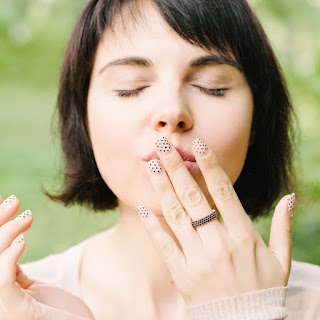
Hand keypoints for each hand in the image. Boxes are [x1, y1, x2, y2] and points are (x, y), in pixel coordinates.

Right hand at [0, 195, 93, 319]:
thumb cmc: (58, 312)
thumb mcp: (30, 286)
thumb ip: (12, 266)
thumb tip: (11, 234)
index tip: (1, 200)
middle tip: (13, 201)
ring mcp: (1, 309)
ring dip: (5, 234)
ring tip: (28, 216)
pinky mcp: (15, 313)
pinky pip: (1, 282)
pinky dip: (8, 258)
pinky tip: (22, 240)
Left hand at [137, 137, 292, 305]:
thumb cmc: (264, 292)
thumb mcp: (281, 260)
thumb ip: (283, 227)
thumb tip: (289, 197)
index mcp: (244, 236)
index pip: (224, 191)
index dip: (210, 165)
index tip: (198, 145)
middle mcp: (219, 244)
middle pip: (194, 198)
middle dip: (177, 169)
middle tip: (163, 146)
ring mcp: (199, 260)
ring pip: (176, 216)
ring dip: (162, 189)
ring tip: (151, 166)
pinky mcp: (182, 275)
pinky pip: (164, 246)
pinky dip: (152, 226)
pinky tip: (142, 207)